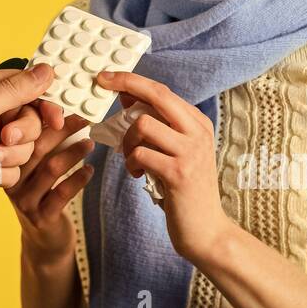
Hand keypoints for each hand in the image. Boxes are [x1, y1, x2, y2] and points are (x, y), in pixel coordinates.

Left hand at [0, 63, 60, 215]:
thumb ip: (16, 91)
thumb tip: (47, 69)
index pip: (28, 87)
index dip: (45, 102)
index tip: (55, 118)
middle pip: (31, 120)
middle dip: (22, 133)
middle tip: (4, 138)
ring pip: (25, 148)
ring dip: (9, 156)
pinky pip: (14, 170)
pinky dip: (1, 174)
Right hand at [5, 105, 94, 263]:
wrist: (43, 242)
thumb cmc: (43, 194)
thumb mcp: (36, 167)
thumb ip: (42, 141)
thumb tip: (65, 107)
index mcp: (5, 161)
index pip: (18, 133)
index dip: (38, 116)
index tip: (62, 103)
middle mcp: (10, 179)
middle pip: (34, 147)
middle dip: (60, 130)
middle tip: (84, 117)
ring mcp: (24, 199)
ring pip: (49, 168)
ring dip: (73, 153)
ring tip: (90, 143)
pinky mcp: (41, 217)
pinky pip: (61, 193)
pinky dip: (78, 179)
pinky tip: (90, 170)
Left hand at [94, 70, 230, 262]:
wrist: (207, 231)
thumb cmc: (185, 190)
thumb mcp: (176, 151)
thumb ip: (158, 125)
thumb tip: (127, 95)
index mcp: (198, 123)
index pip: (162, 90)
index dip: (131, 80)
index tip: (105, 76)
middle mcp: (198, 132)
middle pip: (157, 94)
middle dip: (125, 84)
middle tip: (100, 84)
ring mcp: (190, 152)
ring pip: (143, 124)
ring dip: (127, 140)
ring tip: (131, 158)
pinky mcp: (179, 174)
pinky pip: (140, 154)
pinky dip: (131, 162)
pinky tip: (137, 174)